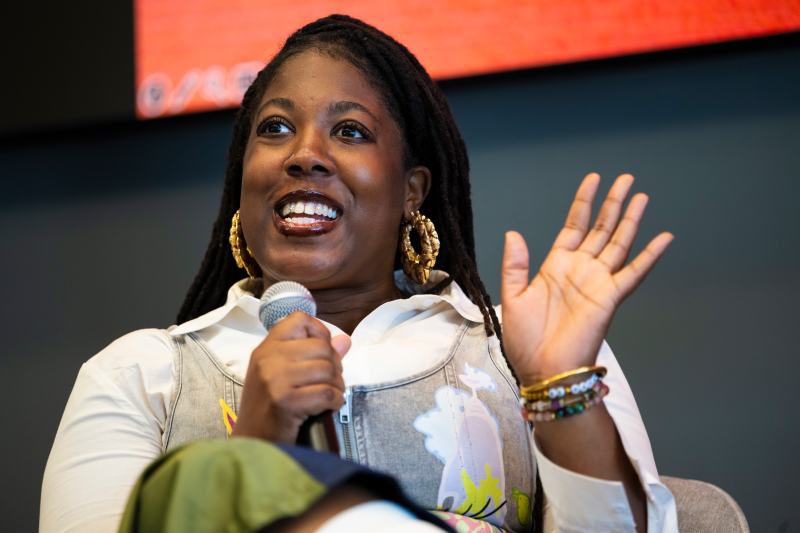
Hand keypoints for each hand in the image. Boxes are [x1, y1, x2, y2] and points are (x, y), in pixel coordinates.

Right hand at [233, 311, 350, 442]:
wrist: (253, 443)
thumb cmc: (270, 408)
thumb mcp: (284, 375)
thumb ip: (314, 354)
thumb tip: (345, 340)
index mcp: (267, 348)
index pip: (299, 319)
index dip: (320, 332)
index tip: (322, 353)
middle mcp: (268, 359)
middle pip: (322, 347)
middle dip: (335, 366)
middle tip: (330, 382)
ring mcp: (275, 379)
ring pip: (327, 370)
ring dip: (337, 386)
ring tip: (328, 396)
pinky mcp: (285, 402)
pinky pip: (326, 393)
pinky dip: (335, 402)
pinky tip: (327, 408)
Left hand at [500, 173, 672, 384]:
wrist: (543, 371)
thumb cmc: (525, 340)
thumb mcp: (513, 296)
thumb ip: (515, 264)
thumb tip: (514, 232)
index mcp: (556, 266)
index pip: (574, 226)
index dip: (583, 202)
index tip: (594, 179)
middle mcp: (580, 270)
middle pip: (601, 228)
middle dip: (612, 203)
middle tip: (626, 178)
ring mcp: (597, 282)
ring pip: (619, 243)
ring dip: (630, 220)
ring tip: (642, 195)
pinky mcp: (610, 298)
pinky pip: (634, 273)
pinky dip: (650, 255)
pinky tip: (664, 237)